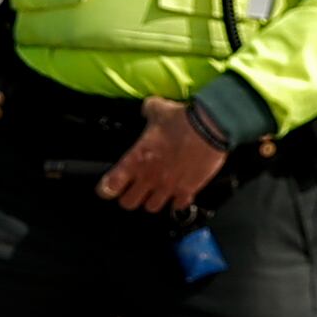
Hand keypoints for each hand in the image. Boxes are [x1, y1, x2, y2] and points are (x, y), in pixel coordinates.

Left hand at [96, 101, 229, 215]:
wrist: (209, 128)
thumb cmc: (181, 120)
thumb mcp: (157, 109)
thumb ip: (148, 111)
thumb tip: (148, 109)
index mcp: (135, 160)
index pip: (109, 186)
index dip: (107, 188)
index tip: (109, 187)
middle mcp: (148, 177)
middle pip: (128, 203)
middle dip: (130, 197)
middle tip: (135, 189)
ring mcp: (168, 186)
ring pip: (152, 207)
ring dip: (153, 200)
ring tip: (157, 192)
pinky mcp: (188, 190)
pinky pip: (178, 206)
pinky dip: (178, 202)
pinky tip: (179, 193)